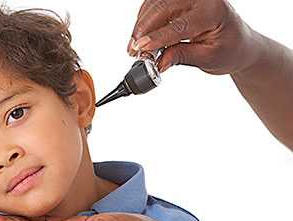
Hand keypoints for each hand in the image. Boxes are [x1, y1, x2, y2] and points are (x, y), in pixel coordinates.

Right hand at [128, 0, 262, 74]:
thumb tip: (158, 62)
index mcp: (214, 11)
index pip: (180, 24)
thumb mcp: (207, 59)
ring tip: (134, 46)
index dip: (158, 38)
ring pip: (156, 3)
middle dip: (144, 29)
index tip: (141, 49)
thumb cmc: (228, 50)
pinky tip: (140, 35)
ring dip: (141, 24)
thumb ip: (181, 57)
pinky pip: (156, 3)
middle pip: (164, 7)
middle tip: (134, 49)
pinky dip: (145, 18)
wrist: (237, 42)